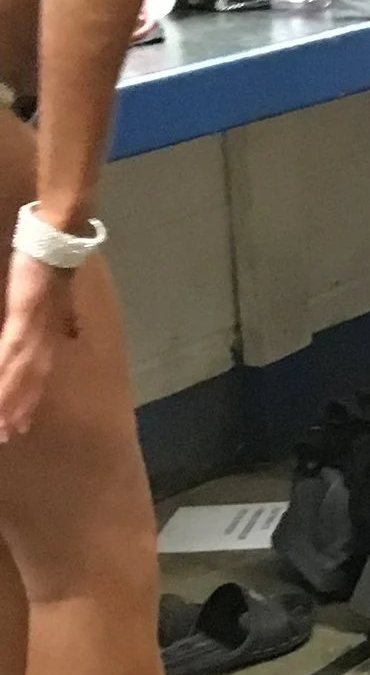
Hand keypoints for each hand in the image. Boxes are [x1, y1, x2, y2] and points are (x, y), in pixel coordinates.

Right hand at [0, 249, 82, 443]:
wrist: (58, 239)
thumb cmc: (47, 264)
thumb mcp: (41, 298)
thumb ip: (34, 319)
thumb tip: (27, 330)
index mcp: (48, 334)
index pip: (37, 375)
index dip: (28, 400)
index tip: (20, 423)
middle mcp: (44, 338)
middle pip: (29, 382)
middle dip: (17, 410)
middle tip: (6, 435)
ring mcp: (35, 330)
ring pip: (19, 375)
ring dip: (8, 401)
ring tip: (0, 425)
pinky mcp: (25, 318)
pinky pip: (11, 353)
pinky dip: (4, 375)